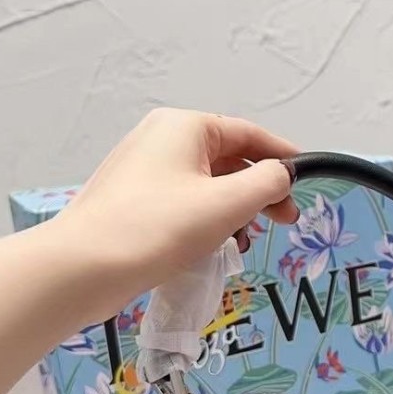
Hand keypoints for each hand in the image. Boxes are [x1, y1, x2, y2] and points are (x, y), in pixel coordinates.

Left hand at [54, 108, 298, 312]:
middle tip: (285, 221)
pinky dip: (209, 219)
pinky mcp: (133, 201)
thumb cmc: (160, 227)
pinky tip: (215, 246)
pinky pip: (185, 202)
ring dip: (236, 209)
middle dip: (261, 190)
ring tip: (246, 240)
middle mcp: (162, 139)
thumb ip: (267, 183)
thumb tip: (281, 175)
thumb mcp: (228, 203)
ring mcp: (143, 170)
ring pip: (207, 184)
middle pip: (228, 158)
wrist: (86, 266)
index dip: (282, 157)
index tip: (306, 181)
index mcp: (185, 126)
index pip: (248, 133)